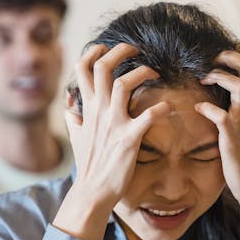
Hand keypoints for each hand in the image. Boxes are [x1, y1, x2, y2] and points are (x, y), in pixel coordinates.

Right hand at [64, 43, 170, 211]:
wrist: (92, 192)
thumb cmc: (88, 165)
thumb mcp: (76, 137)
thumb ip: (74, 118)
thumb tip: (70, 105)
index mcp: (87, 108)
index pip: (82, 69)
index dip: (94, 52)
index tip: (106, 48)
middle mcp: (99, 112)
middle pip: (103, 68)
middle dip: (120, 51)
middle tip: (136, 50)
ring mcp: (113, 124)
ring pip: (124, 83)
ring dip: (142, 72)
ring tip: (155, 73)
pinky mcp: (129, 139)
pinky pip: (149, 115)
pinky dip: (162, 107)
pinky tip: (170, 107)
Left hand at [195, 47, 239, 205]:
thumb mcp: (238, 123)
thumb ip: (231, 106)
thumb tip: (212, 92)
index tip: (219, 56)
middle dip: (231, 56)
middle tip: (211, 62)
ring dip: (220, 77)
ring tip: (203, 80)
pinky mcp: (233, 139)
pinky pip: (222, 118)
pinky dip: (208, 109)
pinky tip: (197, 109)